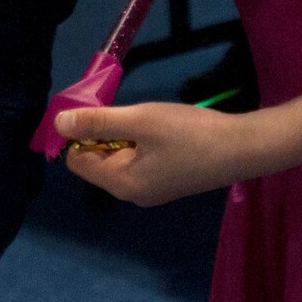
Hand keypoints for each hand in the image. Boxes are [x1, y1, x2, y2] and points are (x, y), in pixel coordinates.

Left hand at [56, 101, 253, 205]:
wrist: (243, 148)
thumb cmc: (190, 134)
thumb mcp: (140, 121)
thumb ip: (98, 122)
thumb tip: (58, 124)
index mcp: (121, 184)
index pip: (76, 161)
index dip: (77, 134)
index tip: (93, 108)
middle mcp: (131, 193)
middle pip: (96, 159)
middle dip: (102, 132)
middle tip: (127, 110)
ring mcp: (150, 189)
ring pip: (118, 156)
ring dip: (123, 133)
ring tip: (147, 118)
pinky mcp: (166, 180)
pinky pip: (137, 159)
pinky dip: (139, 140)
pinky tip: (160, 127)